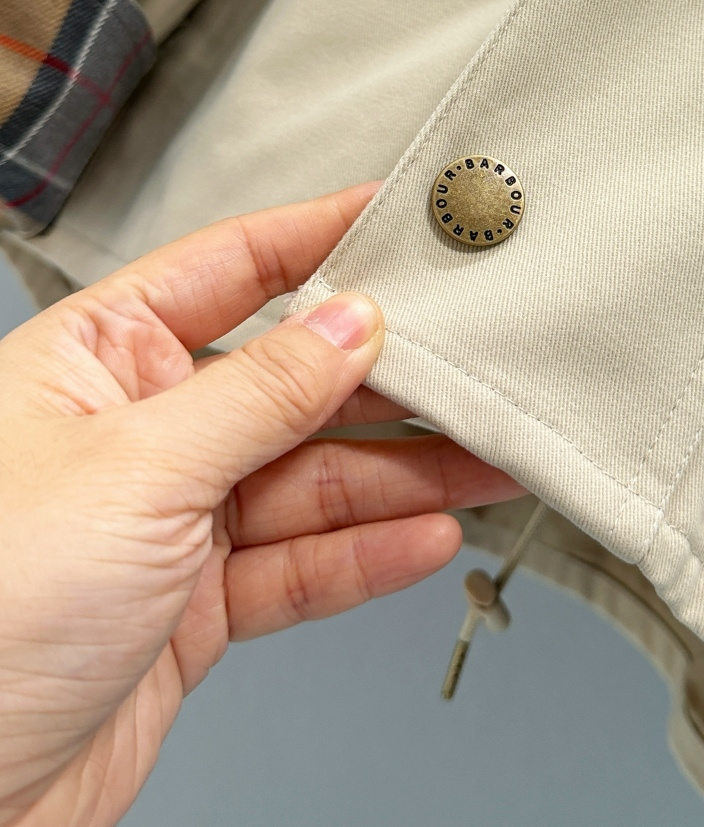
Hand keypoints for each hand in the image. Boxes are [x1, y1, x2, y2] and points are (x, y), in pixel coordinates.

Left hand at [0, 184, 521, 826]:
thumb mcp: (137, 470)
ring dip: (402, 476)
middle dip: (384, 378)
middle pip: (288, 382)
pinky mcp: (192, 608)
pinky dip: (366, 555)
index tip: (396, 218)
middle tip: (473, 362)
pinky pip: (299, 566)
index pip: (227, 269)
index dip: (317, 237)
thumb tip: (349, 324)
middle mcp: (136, 432)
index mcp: (95, 359)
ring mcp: (168, 522)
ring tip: (485, 458)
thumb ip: (259, 394)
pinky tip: (428, 534)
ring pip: (309, 480)